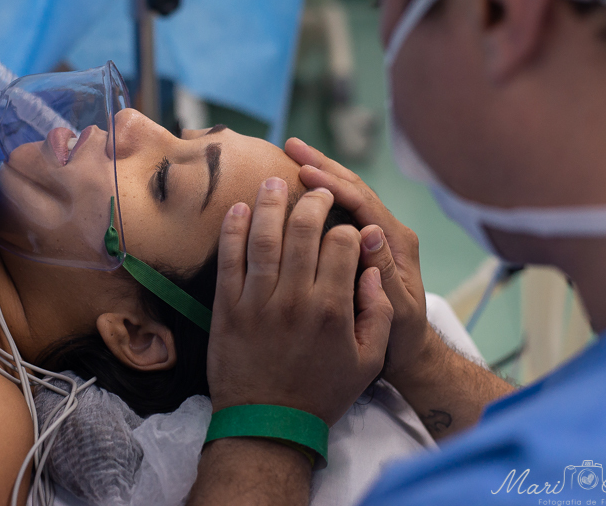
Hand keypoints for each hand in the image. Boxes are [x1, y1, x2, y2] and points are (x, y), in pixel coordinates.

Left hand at [207, 177, 392, 425]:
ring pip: (265, 237)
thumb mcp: (366, 361)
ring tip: (276, 181)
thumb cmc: (321, 393)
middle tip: (314, 188)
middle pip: (304, 231)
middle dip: (312, 201)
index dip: (345, 225)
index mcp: (334, 309)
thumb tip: (370, 271)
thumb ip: (377, 314)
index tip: (343, 221)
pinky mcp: (228, 307)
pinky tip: (239, 209)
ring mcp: (258, 301)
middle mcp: (297, 299)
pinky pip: (230, 259)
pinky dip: (234, 230)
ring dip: (271, 202)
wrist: (267, 424)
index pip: (342, 245)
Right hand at [285, 138, 431, 381]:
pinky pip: (343, 209)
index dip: (333, 186)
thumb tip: (370, 233)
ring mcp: (377, 235)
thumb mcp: (395, 312)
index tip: (304, 172)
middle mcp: (389, 232)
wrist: (409, 351)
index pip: (363, 203)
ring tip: (292, 154)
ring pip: (349, 194)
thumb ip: (385, 274)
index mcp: (397, 243)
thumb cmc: (402, 337)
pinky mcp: (365, 242)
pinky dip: (322, 192)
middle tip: (291, 146)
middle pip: (355, 188)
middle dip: (324, 165)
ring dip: (322, 172)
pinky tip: (300, 184)